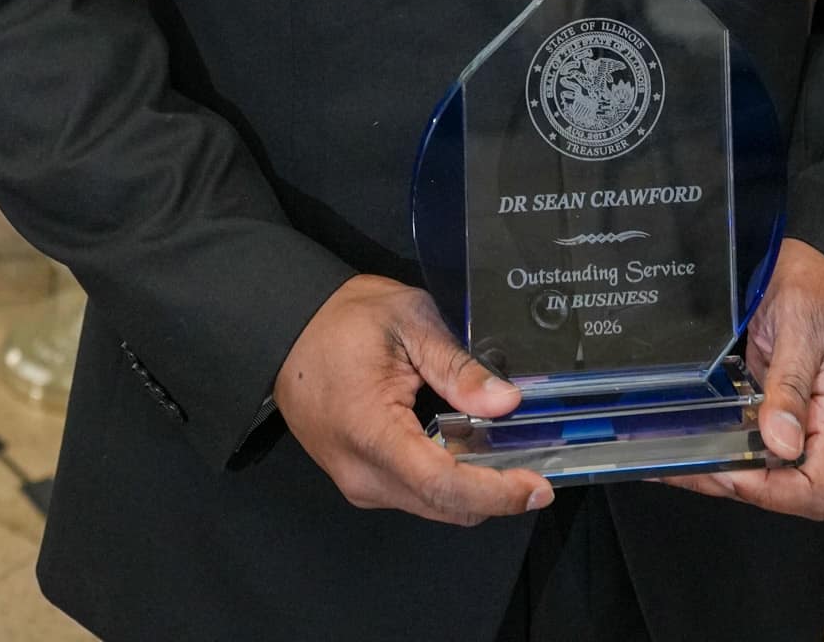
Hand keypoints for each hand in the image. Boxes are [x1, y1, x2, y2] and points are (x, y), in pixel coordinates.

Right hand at [273, 274, 554, 524]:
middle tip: (533, 465)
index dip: (496, 492)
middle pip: (443, 505)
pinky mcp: (357, 479)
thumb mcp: (408, 320)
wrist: (287, 328)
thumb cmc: (343, 318)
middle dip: (493, 492)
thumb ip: (456, 365)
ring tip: (501, 451)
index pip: (443, 485)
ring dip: (469, 487)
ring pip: (430, 505)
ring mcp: (356, 482)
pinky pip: (412, 492)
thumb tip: (505, 402)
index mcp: (371, 433)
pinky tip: (463, 447)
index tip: (536, 487)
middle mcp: (361, 474)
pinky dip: (445, 480)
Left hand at [658, 238, 823, 519]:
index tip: (729, 469)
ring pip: (758, 466)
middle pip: (781, 486)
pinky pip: (747, 436)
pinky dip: (715, 440)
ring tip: (665, 455)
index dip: (771, 491)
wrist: (821, 262)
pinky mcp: (773, 406)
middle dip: (728, 481)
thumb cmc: (823, 286)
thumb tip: (782, 444)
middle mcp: (821, 430)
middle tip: (676, 462)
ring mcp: (796, 421)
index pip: (816, 489)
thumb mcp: (804, 322)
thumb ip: (793, 382)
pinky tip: (680, 435)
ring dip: (714, 465)